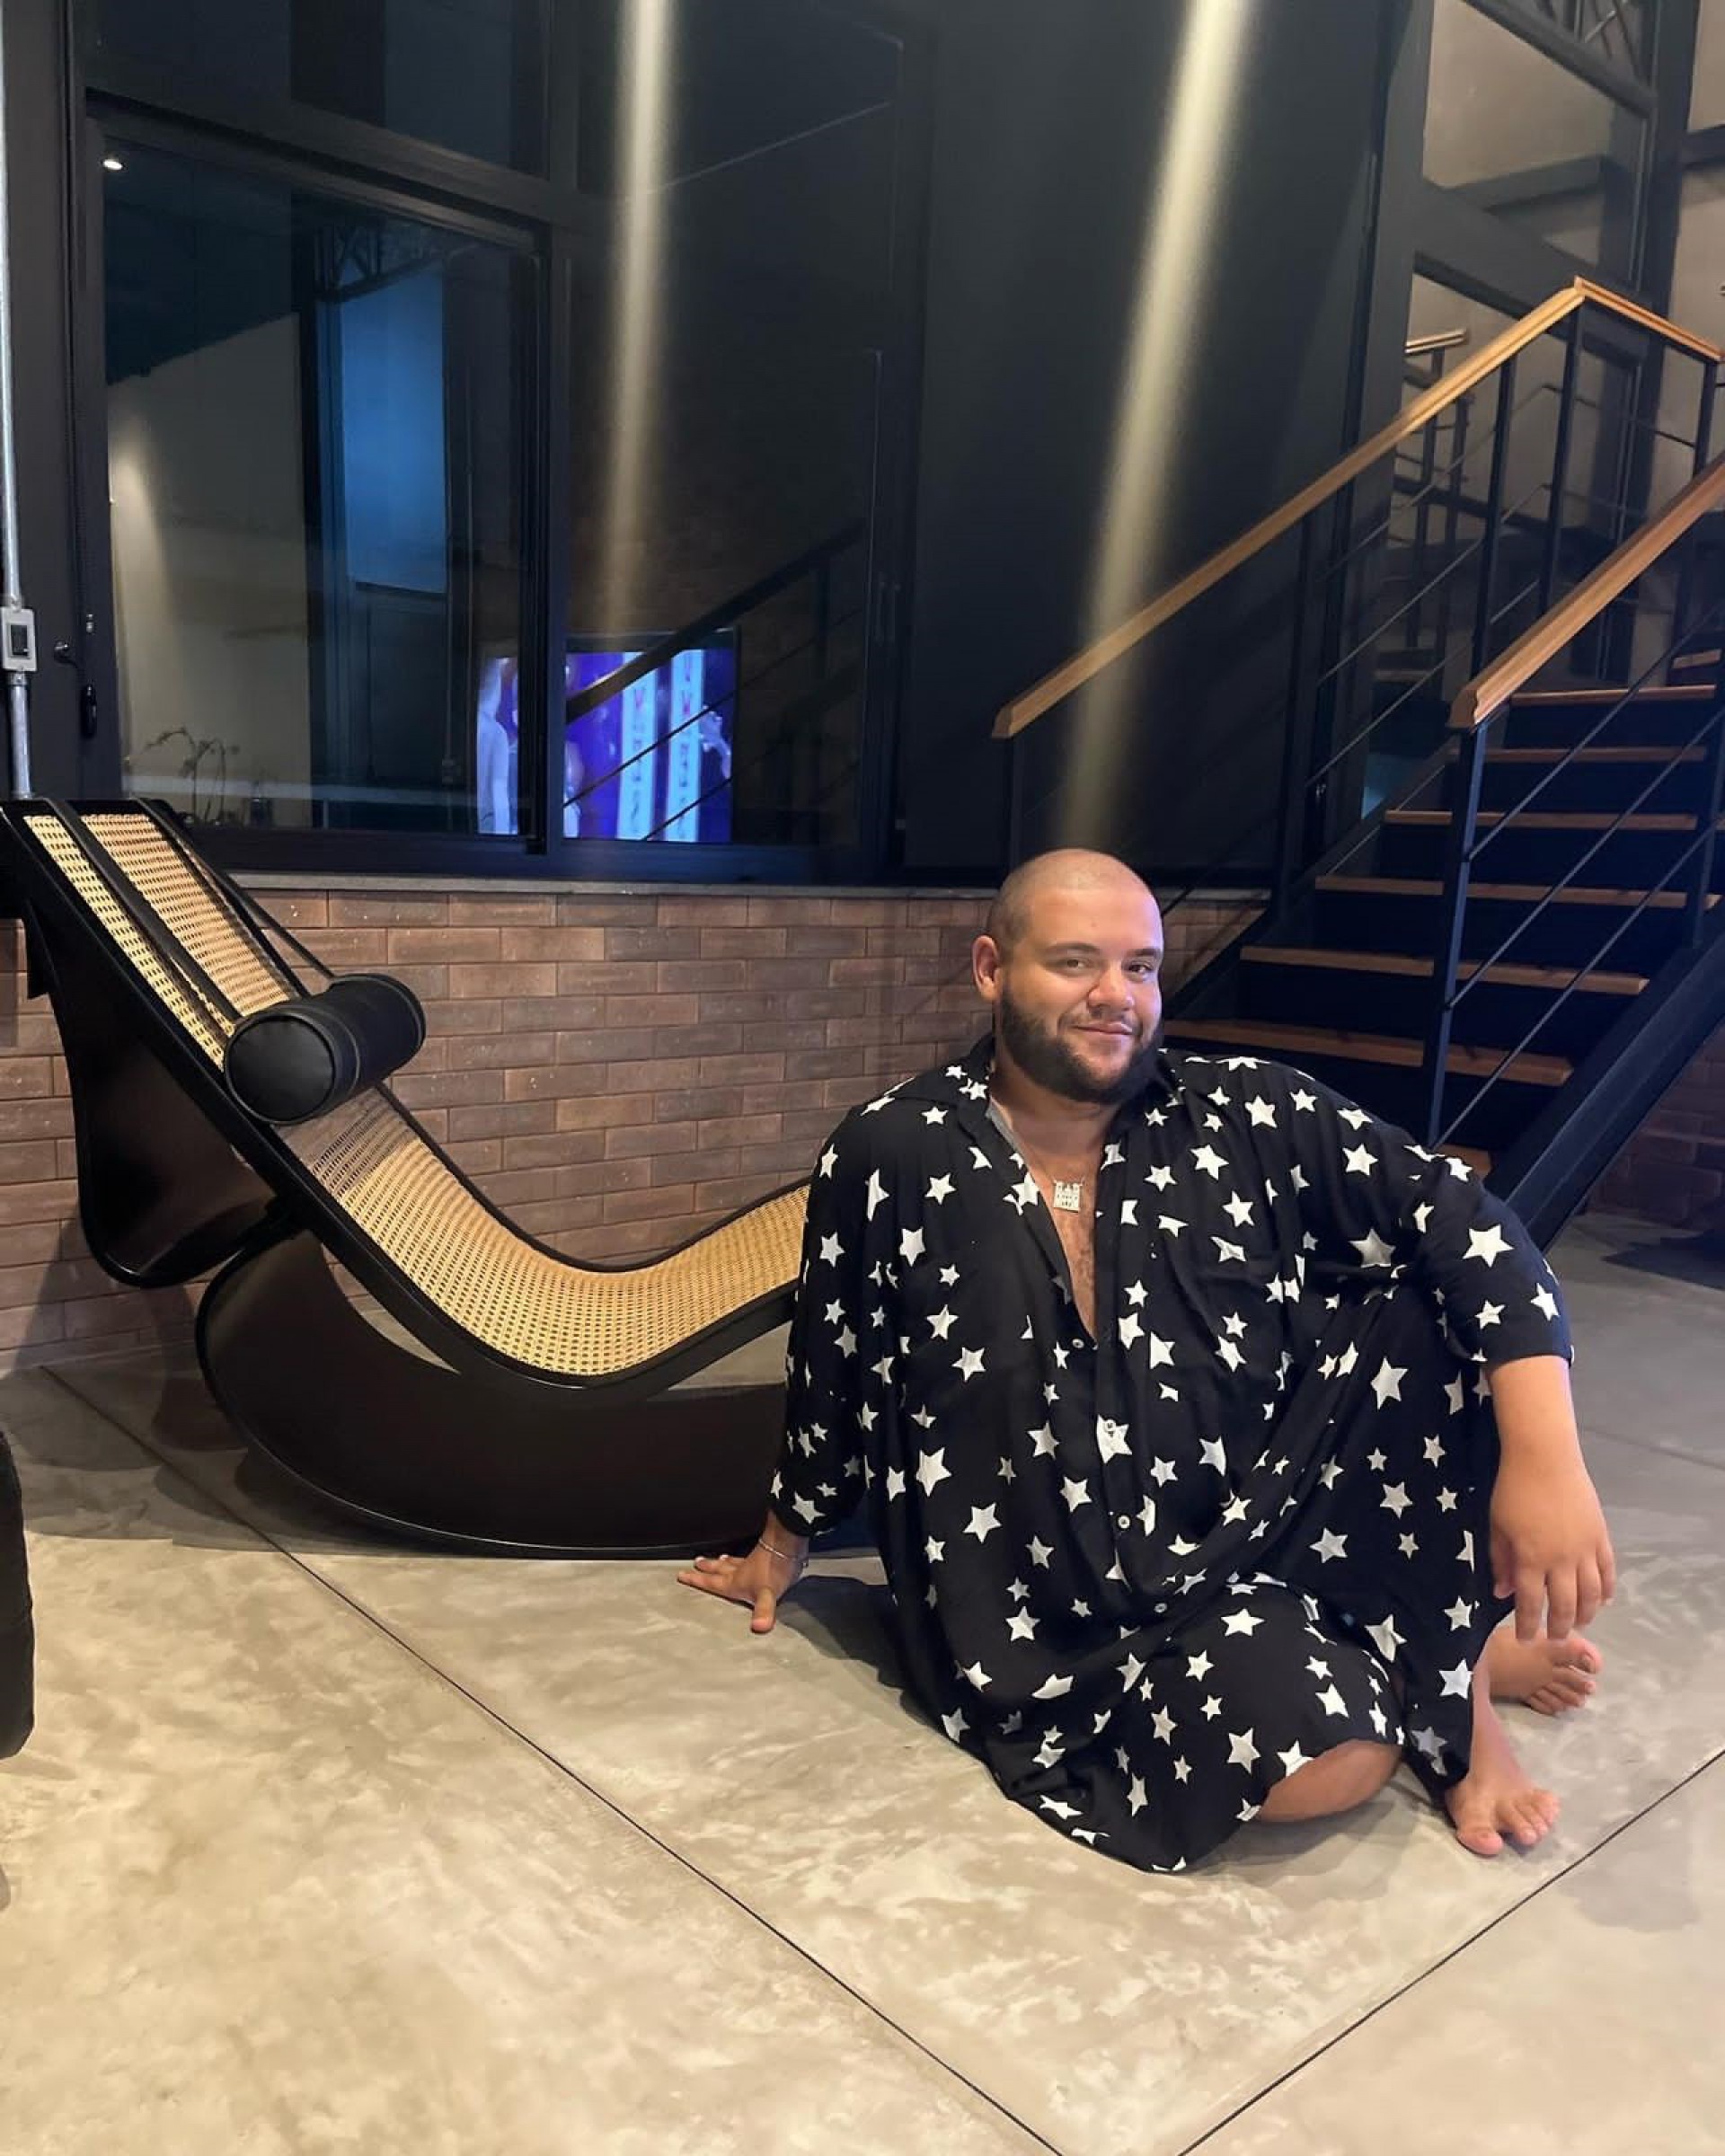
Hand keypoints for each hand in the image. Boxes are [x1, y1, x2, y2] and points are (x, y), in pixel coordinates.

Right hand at [677, 1537, 806, 1633]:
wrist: (788, 1542)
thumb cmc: (775, 1568)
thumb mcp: (767, 1594)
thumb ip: (763, 1611)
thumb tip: (758, 1627)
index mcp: (736, 1581)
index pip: (712, 1582)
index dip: (696, 1580)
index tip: (682, 1575)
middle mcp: (741, 1571)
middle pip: (719, 1569)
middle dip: (707, 1567)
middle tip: (696, 1563)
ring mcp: (752, 1561)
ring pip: (732, 1561)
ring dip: (723, 1561)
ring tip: (717, 1559)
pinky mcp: (763, 1554)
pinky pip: (747, 1557)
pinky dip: (741, 1558)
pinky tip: (747, 1557)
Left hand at [1489, 1449, 1615, 1641]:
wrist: (1545, 1457)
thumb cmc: (1513, 1489)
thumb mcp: (1498, 1526)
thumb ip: (1501, 1561)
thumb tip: (1502, 1592)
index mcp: (1532, 1559)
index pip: (1530, 1602)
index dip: (1528, 1624)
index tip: (1526, 1638)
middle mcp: (1562, 1560)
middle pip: (1565, 1604)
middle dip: (1560, 1626)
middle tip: (1556, 1638)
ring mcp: (1585, 1549)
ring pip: (1592, 1593)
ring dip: (1587, 1612)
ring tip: (1580, 1623)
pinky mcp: (1601, 1536)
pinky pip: (1609, 1571)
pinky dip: (1608, 1589)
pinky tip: (1604, 1600)